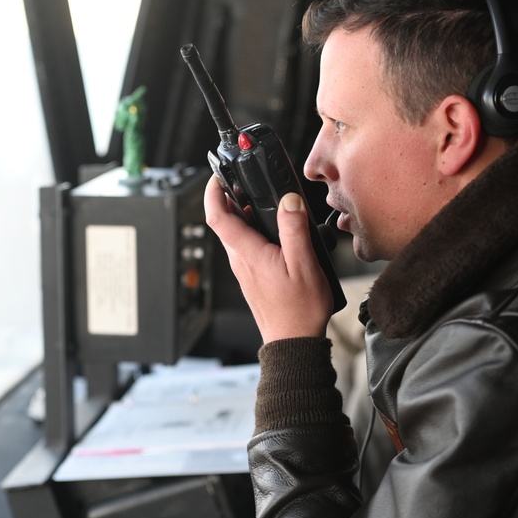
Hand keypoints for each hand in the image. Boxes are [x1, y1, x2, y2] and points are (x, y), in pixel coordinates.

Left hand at [204, 177, 332, 341]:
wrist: (293, 341)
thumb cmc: (299, 310)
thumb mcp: (304, 264)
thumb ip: (294, 229)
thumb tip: (288, 201)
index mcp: (249, 254)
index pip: (218, 217)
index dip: (212, 193)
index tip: (217, 177)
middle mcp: (241, 261)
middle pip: (225, 222)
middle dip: (231, 198)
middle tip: (245, 182)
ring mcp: (244, 270)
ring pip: (236, 234)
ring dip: (244, 215)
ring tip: (264, 202)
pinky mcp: (251, 276)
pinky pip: (246, 247)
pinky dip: (253, 231)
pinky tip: (275, 231)